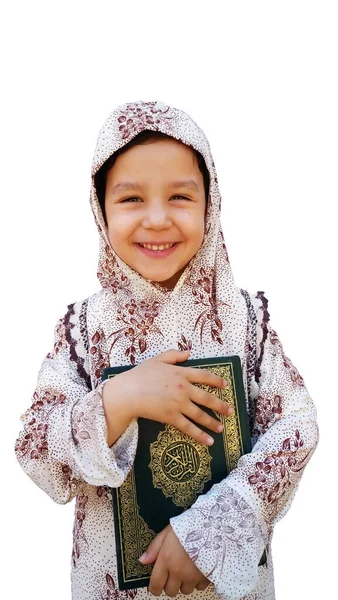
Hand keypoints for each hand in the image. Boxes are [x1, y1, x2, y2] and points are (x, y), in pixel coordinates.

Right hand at [106, 349, 231, 445]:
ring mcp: (179, 404)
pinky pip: (189, 428)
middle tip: (229, 411)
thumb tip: (188, 353)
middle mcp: (184, 389)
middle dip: (220, 405)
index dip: (216, 381)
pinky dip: (200, 435)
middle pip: (207, 398)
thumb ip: (174, 355)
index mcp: (181, 373)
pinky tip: (209, 441)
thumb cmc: (140, 375)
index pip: (204, 376)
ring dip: (213, 422)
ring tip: (221, 428)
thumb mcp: (157, 359)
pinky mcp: (172, 417)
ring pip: (201, 415)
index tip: (225, 385)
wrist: (128, 392)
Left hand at [140, 525, 209, 596]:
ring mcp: (193, 576)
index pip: (156, 585)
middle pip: (170, 591)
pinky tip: (197, 569)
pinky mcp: (206, 577)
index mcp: (166, 560)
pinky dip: (197, 582)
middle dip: (170, 585)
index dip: (154, 588)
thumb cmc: (188, 526)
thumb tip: (143, 561)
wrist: (212, 525)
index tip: (155, 585)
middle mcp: (178, 571)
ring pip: (185, 591)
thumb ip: (154, 548)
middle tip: (172, 574)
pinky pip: (199, 587)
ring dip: (184, 584)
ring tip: (186, 570)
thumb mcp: (167, 532)